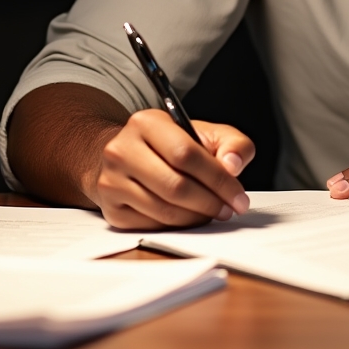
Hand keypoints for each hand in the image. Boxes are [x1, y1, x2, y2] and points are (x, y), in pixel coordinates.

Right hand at [88, 109, 254, 228]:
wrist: (129, 156)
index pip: (186, 154)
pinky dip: (177, 226)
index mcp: (146, 122)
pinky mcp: (110, 208)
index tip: (239, 196)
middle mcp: (121, 150)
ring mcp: (111, 180)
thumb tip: (233, 165)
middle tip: (229, 209)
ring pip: (163, 210)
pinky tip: (189, 216)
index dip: (218, 179)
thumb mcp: (207, 134)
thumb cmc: (173, 145)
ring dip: (196, 216)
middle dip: (210, 202)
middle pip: (174, 186)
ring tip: (212, 212)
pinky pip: (150, 225)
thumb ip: (232, 144)